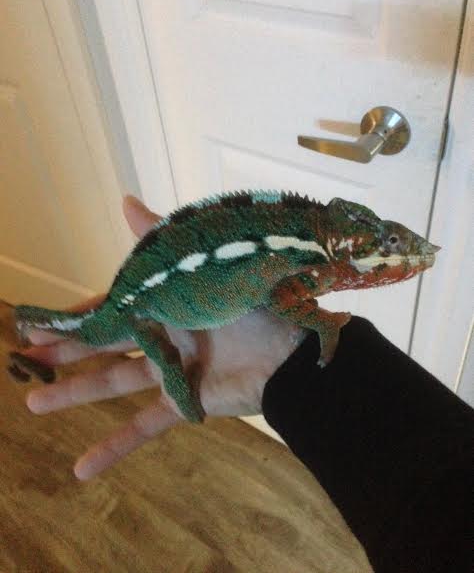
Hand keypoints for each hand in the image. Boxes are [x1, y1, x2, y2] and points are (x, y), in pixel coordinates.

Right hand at [22, 196, 306, 479]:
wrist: (294, 347)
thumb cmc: (252, 299)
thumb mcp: (200, 264)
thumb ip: (159, 241)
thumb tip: (125, 201)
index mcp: (167, 302)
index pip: (114, 307)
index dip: (81, 314)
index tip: (44, 321)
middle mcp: (165, 335)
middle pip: (105, 343)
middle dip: (66, 349)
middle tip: (26, 355)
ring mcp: (174, 370)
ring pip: (113, 383)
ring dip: (74, 394)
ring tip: (33, 401)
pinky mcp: (186, 401)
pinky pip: (145, 427)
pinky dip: (115, 448)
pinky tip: (81, 469)